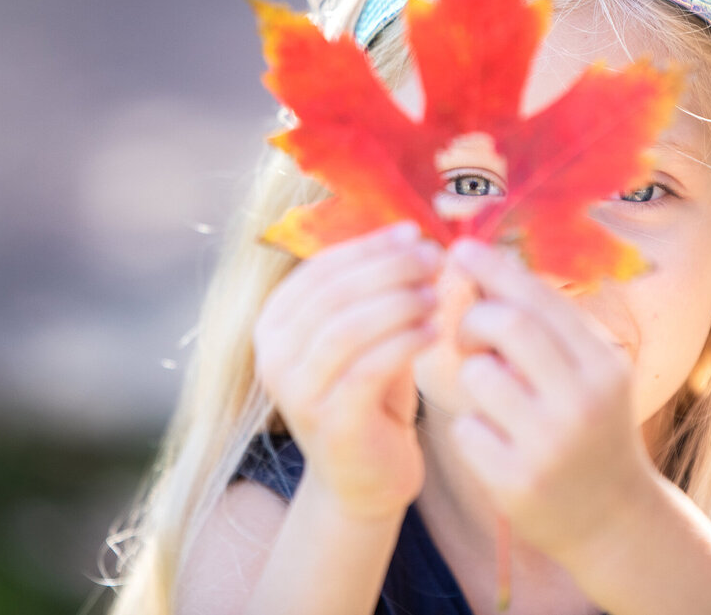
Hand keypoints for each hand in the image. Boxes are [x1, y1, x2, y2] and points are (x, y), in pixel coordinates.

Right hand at [254, 222, 441, 519]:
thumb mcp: (367, 333)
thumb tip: (411, 232)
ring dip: (398, 303)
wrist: (367, 478)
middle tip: (434, 260)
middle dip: (389, 269)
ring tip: (437, 295)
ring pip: (346, 329)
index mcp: (275, 324)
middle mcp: (273, 357)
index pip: (319, 268)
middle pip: (332, 293)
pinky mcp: (329, 424)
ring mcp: (296, 394)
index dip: (369, 246)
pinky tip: (433, 332)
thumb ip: (374, 289)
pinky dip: (403, 343)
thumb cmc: (371, 395)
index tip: (415, 233)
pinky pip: (366, 370)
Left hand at [445, 239, 657, 558]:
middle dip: (474, 319)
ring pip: (478, 376)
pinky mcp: (517, 483)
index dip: (494, 269)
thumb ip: (548, 328)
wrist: (611, 520)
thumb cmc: (588, 430)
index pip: (540, 300)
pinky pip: (465, 429)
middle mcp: (583, 401)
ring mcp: (550, 445)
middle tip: (467, 334)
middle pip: (508, 325)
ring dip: (471, 377)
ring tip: (492, 397)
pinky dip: (470, 427)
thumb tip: (488, 269)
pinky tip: (494, 443)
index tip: (462, 249)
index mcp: (603, 365)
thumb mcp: (588, 376)